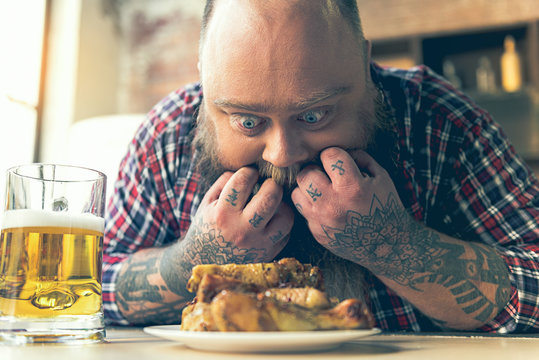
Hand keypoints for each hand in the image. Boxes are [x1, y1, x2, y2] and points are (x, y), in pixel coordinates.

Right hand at [182, 167, 293, 263]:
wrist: (204, 262)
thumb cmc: (207, 226)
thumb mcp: (208, 202)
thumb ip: (225, 182)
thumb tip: (247, 169)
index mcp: (222, 214)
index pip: (242, 181)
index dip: (249, 172)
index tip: (249, 175)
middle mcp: (242, 230)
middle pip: (270, 198)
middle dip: (272, 185)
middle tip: (268, 185)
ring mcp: (258, 245)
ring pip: (285, 217)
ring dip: (282, 205)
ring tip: (273, 204)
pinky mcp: (269, 254)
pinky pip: (286, 233)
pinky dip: (282, 222)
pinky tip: (272, 219)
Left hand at [291, 147, 405, 266]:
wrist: (389, 245)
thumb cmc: (385, 207)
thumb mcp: (381, 177)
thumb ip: (360, 158)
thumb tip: (341, 151)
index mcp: (352, 187)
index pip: (328, 155)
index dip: (333, 155)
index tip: (338, 163)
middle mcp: (334, 203)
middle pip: (305, 174)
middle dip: (315, 170)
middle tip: (325, 176)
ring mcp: (323, 220)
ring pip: (297, 193)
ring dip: (308, 189)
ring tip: (322, 191)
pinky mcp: (317, 233)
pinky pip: (303, 212)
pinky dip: (311, 207)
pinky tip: (325, 208)